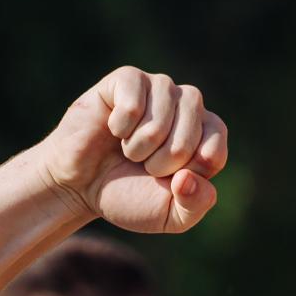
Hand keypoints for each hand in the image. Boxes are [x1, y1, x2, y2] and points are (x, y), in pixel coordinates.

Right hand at [38, 67, 227, 234]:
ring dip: (138, 147)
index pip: (215, 149)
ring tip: (128, 150)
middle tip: (144, 166)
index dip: (188, 172)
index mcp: (205, 135)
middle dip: (163, 162)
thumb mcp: (170, 216)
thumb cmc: (129, 196)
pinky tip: (113, 130)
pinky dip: (120, 128)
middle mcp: (187, 106)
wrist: (80, 187)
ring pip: (160, 118)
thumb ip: (196, 205)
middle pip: (190, 132)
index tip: (172, 181)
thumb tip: (188, 178)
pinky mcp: (128, 79)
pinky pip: (133, 103)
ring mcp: (159, 88)